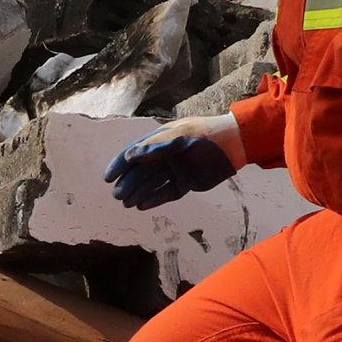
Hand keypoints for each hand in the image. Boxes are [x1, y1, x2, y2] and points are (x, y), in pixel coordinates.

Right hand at [104, 112, 244, 208]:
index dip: (120, 165)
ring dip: (138, 193)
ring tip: (126, 204)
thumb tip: (129, 156)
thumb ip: (153, 147)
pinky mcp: (187, 182)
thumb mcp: (177, 138)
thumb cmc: (204, 135)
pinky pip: (167, 193)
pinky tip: (142, 206)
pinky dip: (155, 199)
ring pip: (152, 184)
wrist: (233, 144)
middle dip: (128, 183)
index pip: (134, 154)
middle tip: (117, 196)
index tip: (108, 178)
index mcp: (160, 141)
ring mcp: (176, 170)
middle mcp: (166, 156)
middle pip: (142, 172)